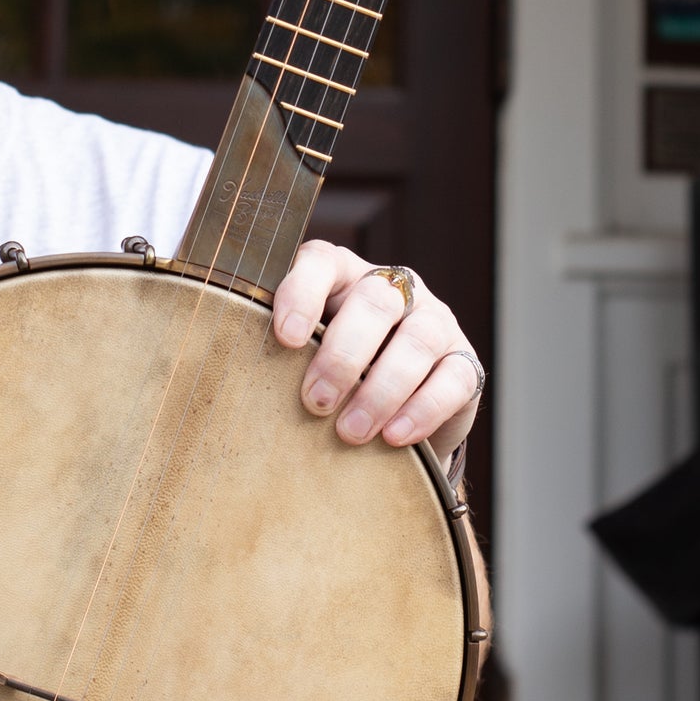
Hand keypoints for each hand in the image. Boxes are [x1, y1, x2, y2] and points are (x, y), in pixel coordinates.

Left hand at [270, 242, 484, 471]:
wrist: (390, 419)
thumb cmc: (329, 379)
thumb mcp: (300, 359)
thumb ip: (278, 355)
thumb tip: (235, 380)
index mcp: (341, 276)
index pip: (321, 262)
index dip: (302, 293)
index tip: (284, 338)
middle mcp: (393, 289)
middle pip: (375, 302)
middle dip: (342, 355)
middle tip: (315, 401)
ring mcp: (434, 321)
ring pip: (416, 340)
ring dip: (380, 389)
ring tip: (350, 433)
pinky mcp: (464, 362)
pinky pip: (453, 379)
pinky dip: (422, 409)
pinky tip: (394, 438)